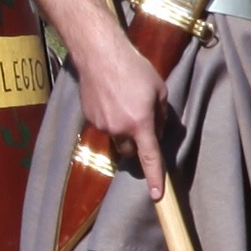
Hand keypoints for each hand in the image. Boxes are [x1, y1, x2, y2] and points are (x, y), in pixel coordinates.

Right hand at [75, 39, 163, 184]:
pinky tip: (111, 98)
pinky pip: (105, 125)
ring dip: (123, 128)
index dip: (154, 178)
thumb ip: (161, 113)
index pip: (150, 158)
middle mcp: (119, 129)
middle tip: (143, 121)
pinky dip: (110, 118)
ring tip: (125, 101)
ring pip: (117, 137)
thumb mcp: (159, 89)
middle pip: (130, 150)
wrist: (99, 54)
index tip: (157, 196)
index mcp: (140, 123)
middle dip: (137, 143)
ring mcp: (102, 124)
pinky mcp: (90, 118)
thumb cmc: (134, 68)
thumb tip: (157, 129)